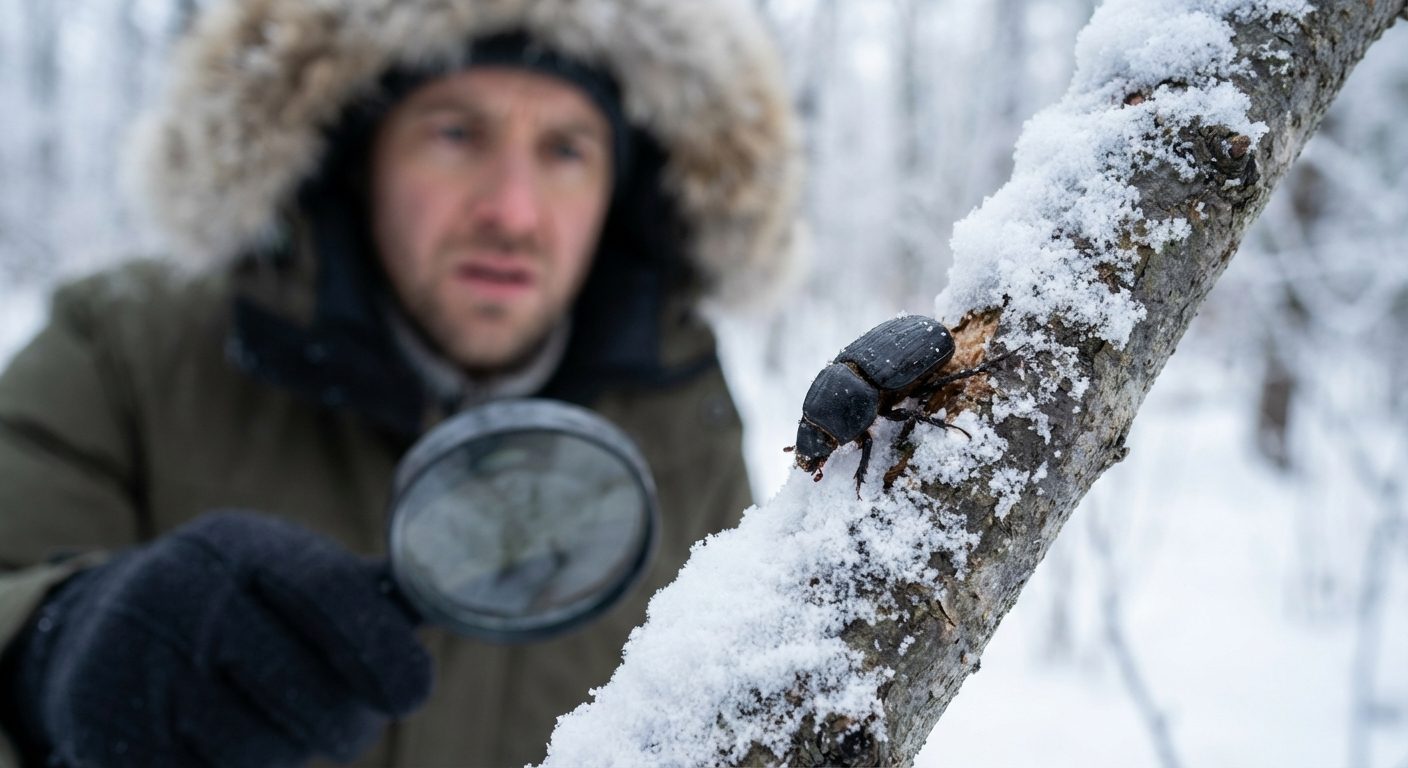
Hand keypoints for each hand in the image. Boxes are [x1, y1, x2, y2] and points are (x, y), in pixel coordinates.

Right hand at [5, 511, 431, 767]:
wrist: (99, 633)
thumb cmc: (232, 604)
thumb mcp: (284, 572)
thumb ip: (362, 593)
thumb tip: (463, 593)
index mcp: (238, 545)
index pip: (333, 596)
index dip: (384, 653)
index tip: (412, 693)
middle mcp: (182, 594)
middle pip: (311, 695)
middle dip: (344, 724)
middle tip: (342, 724)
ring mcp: (138, 666)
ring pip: (263, 752)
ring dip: (285, 752)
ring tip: (268, 722)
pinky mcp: (108, 733)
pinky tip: (219, 744)